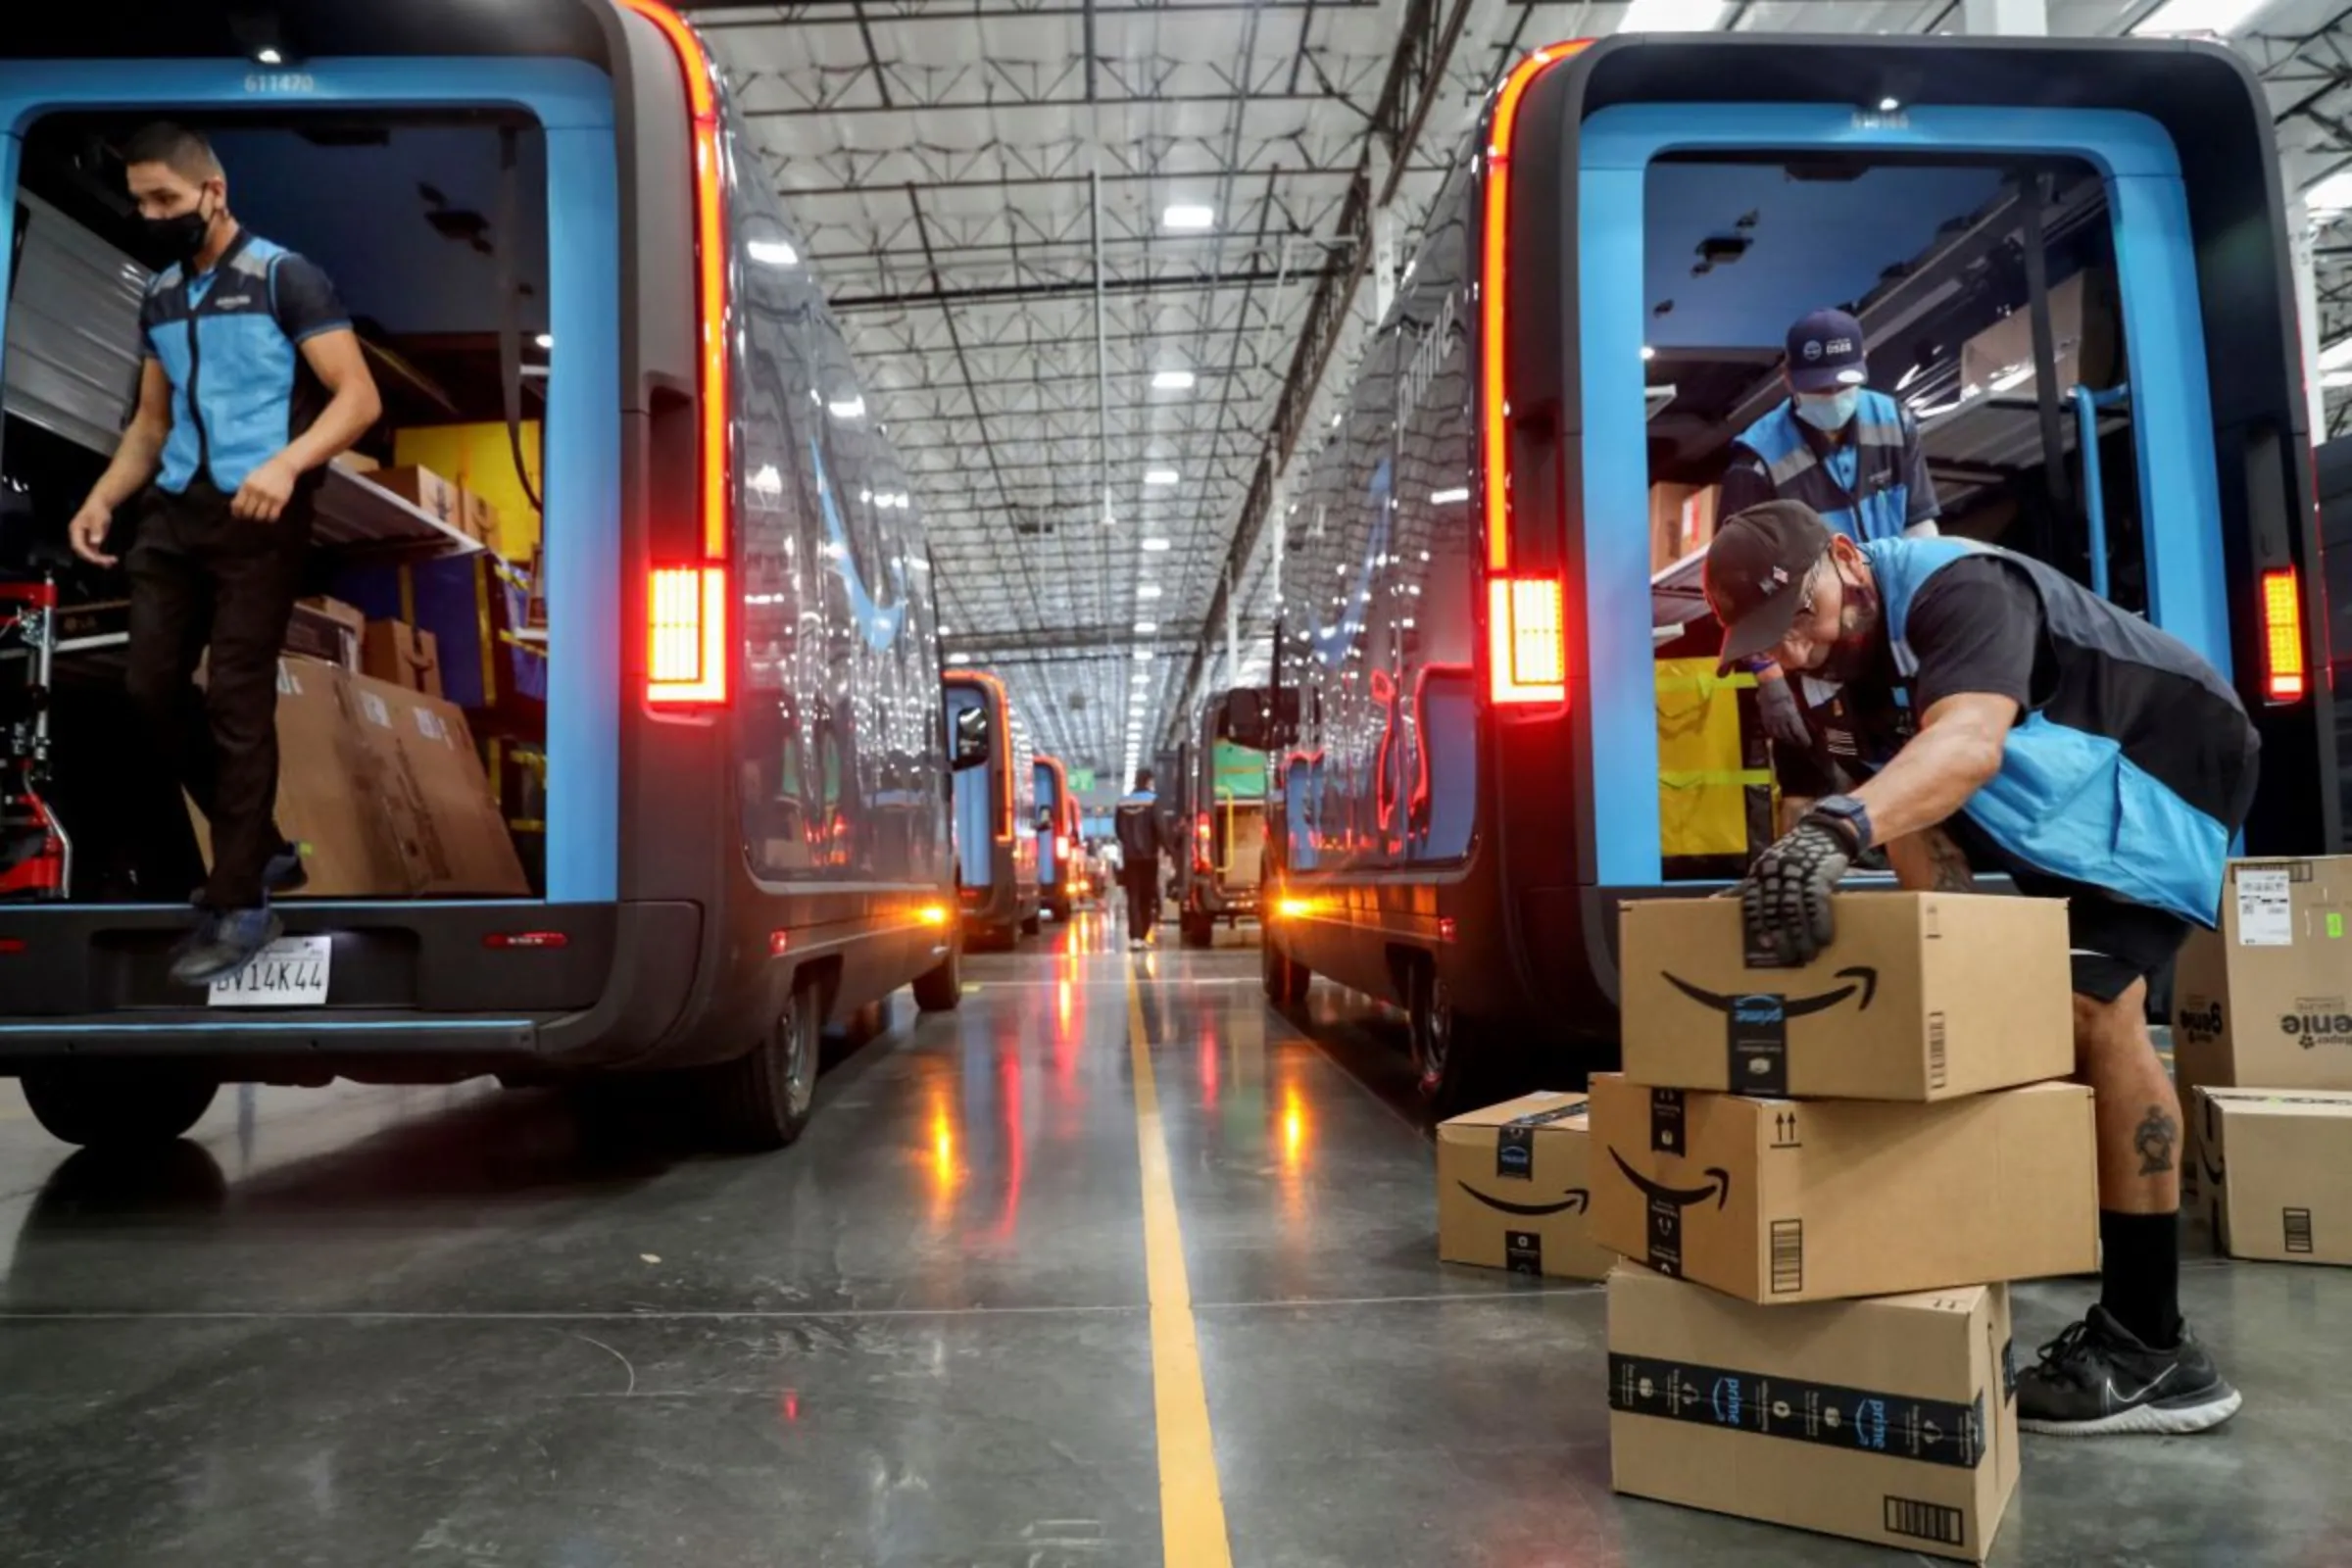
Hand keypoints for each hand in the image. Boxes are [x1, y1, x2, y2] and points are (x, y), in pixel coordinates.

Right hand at [68, 498, 117, 566]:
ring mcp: (83, 540)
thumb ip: (96, 530)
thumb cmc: (98, 510)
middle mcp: (77, 537)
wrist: (99, 505)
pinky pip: (93, 552)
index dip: (87, 554)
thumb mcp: (98, 518)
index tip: (99, 559)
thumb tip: (95, 542)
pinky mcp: (90, 542)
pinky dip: (101, 557)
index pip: (78, 546)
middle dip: (95, 559)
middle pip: (83, 552)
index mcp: (75, 530)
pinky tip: (110, 561)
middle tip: (109, 562)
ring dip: (99, 560)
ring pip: (88, 554)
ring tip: (112, 562)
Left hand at [230, 454, 298, 521]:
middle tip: (250, 515)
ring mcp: (269, 497)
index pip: (238, 505)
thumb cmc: (265, 472)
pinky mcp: (280, 501)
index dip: (237, 513)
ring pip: (260, 516)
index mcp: (247, 486)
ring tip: (260, 515)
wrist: (283, 467)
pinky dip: (270, 518)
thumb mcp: (250, 478)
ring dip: (259, 517)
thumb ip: (243, 490)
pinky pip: (273, 516)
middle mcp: (257, 492)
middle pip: (248, 512)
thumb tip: (236, 505)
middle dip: (247, 516)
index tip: (238, 515)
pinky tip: (270, 515)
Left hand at [1740, 813, 1864, 965]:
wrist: (1822, 833)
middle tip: (1789, 958)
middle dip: (1782, 936)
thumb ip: (1743, 888)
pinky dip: (1820, 921)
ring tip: (1808, 955)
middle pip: (1774, 909)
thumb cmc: (1788, 857)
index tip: (1765, 945)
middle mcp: (1774, 872)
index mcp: (1758, 873)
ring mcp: (1797, 872)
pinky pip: (1817, 901)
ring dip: (1802, 934)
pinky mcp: (1819, 873)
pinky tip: (1824, 939)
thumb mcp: (1762, 868)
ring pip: (1794, 908)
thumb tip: (1712, 902)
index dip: (1758, 923)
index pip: (1752, 900)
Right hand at [1754, 666, 1812, 750]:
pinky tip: (1776, 735)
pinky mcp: (1764, 717)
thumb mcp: (1794, 701)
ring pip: (1778, 735)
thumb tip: (1801, 721)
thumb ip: (1796, 712)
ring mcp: (1772, 719)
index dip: (1804, 739)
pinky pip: (1769, 730)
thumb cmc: (1785, 689)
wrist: (1770, 683)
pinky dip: (1774, 734)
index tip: (1808, 744)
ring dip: (1784, 739)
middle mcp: (1782, 720)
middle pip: (1788, 736)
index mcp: (1791, 715)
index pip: (1799, 732)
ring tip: (1789, 741)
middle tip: (1800, 744)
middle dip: (1795, 741)